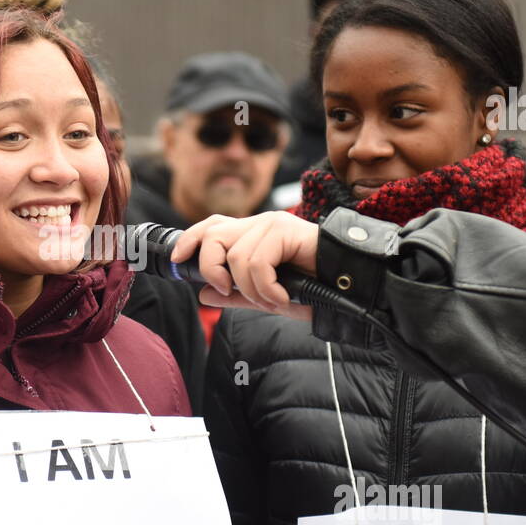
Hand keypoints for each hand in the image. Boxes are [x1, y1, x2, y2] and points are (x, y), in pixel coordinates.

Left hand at [172, 211, 319, 320]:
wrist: (348, 288)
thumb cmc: (312, 289)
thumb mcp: (264, 297)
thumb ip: (235, 295)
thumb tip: (203, 294)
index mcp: (251, 234)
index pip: (210, 225)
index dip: (189, 240)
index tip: (177, 260)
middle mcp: (259, 223)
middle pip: (212, 236)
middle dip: (212, 269)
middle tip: (230, 291)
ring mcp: (272, 224)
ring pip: (235, 257)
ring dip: (251, 290)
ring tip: (273, 300)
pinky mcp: (286, 230)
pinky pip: (257, 262)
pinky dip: (266, 288)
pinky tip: (283, 297)